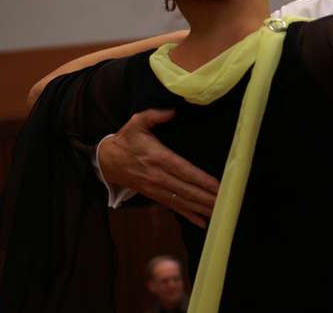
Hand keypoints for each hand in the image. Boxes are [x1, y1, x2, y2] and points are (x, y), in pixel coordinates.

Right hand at [99, 108, 218, 227]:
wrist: (107, 160)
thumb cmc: (126, 139)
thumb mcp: (137, 122)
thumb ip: (155, 115)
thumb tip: (172, 111)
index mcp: (158, 158)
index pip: (184, 170)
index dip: (201, 179)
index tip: (217, 186)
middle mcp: (158, 176)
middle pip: (186, 189)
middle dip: (206, 197)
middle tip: (225, 203)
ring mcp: (156, 188)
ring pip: (182, 201)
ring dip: (201, 208)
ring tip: (219, 212)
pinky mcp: (153, 195)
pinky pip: (173, 206)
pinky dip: (188, 214)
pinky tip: (202, 222)